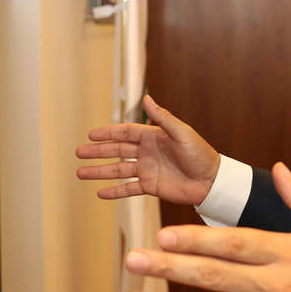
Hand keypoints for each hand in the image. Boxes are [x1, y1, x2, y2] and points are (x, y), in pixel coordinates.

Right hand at [76, 94, 219, 205]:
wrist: (212, 180)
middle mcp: (147, 152)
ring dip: (99, 172)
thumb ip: (162, 118)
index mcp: (153, 136)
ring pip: (118, 170)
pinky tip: (100, 193)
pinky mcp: (151, 186)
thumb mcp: (182, 133)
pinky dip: (115, 191)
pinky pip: (128, 189)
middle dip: (97, 152)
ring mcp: (147, 169)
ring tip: (81, 173)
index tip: (90, 135)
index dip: (108, 133)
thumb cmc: (200, 154)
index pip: (125, 133)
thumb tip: (146, 99)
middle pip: (117, 151)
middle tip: (78, 153)